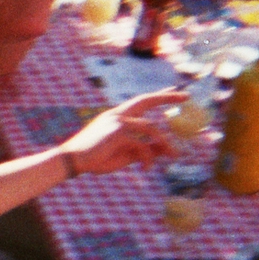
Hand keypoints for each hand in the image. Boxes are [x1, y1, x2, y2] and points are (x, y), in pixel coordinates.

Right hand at [58, 89, 181, 174]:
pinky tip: (146, 168)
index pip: (141, 102)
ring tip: (174, 155)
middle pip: (146, 100)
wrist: (72, 161)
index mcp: (116, 116)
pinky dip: (147, 158)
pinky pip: (141, 145)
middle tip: (186, 96)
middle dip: (166, 97)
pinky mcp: (117, 133)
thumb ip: (144, 149)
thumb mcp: (124, 154)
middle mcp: (117, 114)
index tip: (174, 92)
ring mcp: (116, 122)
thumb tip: (164, 149)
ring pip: (150, 128)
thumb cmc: (96, 158)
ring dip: (165, 142)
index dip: (159, 96)